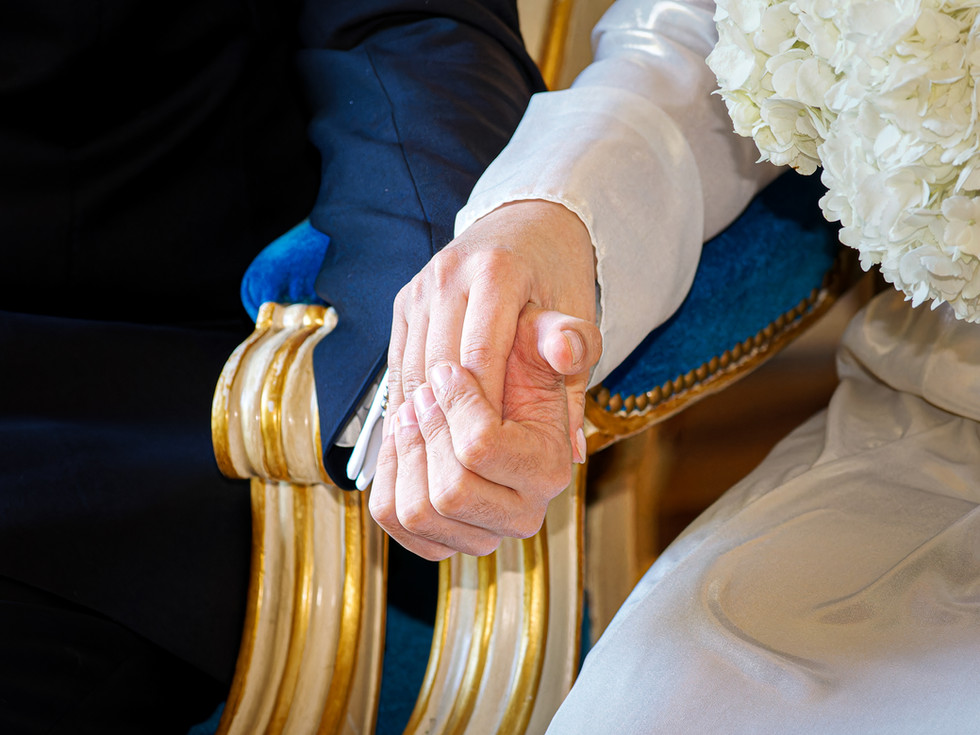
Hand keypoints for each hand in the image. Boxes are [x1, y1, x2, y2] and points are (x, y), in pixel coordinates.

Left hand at [369, 304, 601, 559]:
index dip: (453, 404)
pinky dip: (390, 481)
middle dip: (427, 434)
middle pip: (451, 493)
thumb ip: (565, 337)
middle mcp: (523, 513)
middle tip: (422, 394)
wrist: (510, 403)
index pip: (480, 447)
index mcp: (549, 470)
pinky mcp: (447, 539)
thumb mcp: (548, 342)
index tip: (445, 372)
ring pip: (419, 513)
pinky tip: (401, 443)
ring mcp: (485, 534)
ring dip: (404, 456)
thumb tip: (563, 349)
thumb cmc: (526, 369)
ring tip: (408, 414)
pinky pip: (398, 524)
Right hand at [386, 198, 597, 458]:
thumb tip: (571, 448)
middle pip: (438, 364)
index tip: (495, 455)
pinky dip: (411, 399)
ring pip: (412, 367)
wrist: (527, 221)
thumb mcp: (579, 315)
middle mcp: (450, 273)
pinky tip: (425, 435)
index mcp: (498, 271)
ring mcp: (421, 286)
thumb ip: (576, 378)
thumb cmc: (558, 273)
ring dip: (424, 417)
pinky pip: (401, 360)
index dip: (483, 411)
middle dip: (451, 420)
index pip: (480, 354)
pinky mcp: (405, 300)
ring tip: (443, 462)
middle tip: (467, 469)